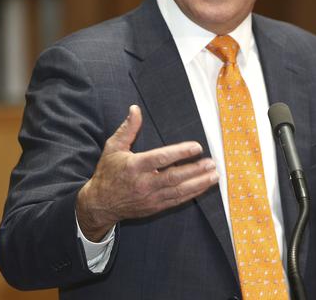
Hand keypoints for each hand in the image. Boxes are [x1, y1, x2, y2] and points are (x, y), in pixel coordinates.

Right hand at [76, 105, 218, 240]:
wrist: (100, 204)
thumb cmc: (107, 172)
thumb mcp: (113, 147)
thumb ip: (127, 128)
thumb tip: (135, 109)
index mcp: (134, 166)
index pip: (161, 158)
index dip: (180, 152)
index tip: (197, 147)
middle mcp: (144, 183)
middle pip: (174, 177)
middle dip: (195, 170)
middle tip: (212, 162)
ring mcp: (151, 197)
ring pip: (179, 191)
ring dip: (199, 183)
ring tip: (214, 175)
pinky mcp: (155, 207)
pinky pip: (177, 201)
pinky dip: (191, 194)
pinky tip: (203, 187)